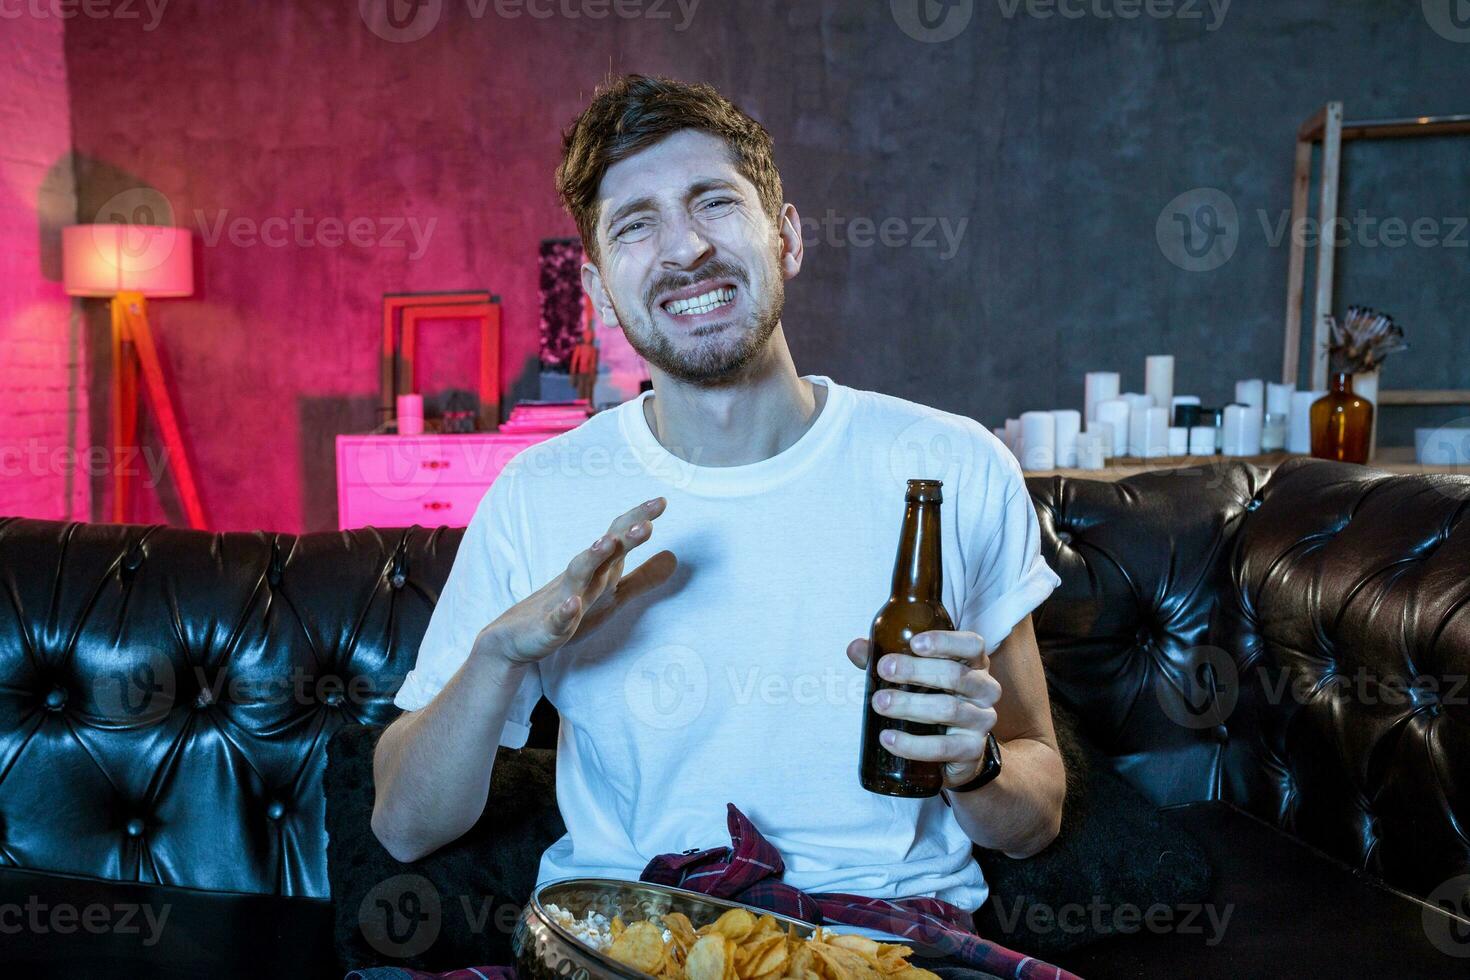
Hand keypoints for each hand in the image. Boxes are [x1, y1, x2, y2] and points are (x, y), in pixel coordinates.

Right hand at [481, 497, 674, 666]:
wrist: (515, 639)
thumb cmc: (568, 610)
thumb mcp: (612, 595)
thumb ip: (642, 578)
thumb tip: (674, 558)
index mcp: (599, 570)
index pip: (619, 538)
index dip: (639, 520)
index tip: (661, 501)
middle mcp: (583, 578)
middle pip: (604, 551)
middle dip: (624, 535)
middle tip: (647, 521)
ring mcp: (563, 600)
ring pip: (578, 575)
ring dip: (592, 557)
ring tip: (607, 543)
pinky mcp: (549, 627)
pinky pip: (558, 619)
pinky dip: (565, 611)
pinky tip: (573, 604)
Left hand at [846, 630, 1000, 788]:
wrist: (956, 751)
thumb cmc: (934, 699)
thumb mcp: (915, 677)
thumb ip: (887, 660)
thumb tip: (855, 648)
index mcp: (973, 664)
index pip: (971, 645)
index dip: (945, 641)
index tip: (914, 643)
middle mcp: (985, 689)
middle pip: (955, 675)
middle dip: (916, 671)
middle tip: (884, 669)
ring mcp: (982, 720)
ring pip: (949, 709)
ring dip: (910, 705)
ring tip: (880, 703)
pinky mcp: (972, 749)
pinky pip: (944, 747)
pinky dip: (913, 744)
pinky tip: (889, 738)